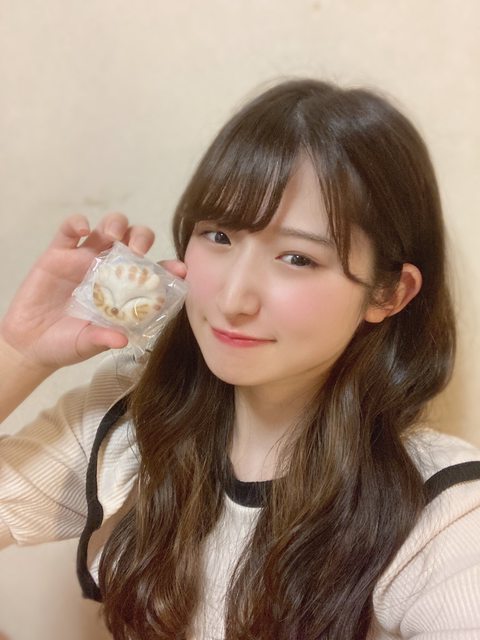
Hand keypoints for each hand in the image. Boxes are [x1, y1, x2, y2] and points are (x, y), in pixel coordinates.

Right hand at [0, 213, 185, 370]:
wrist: (30, 343)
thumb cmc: (66, 344)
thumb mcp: (88, 344)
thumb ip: (104, 338)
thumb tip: (121, 340)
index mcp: (124, 290)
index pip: (152, 273)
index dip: (168, 268)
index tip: (180, 270)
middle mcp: (108, 270)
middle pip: (134, 240)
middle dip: (141, 238)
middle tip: (138, 252)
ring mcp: (84, 258)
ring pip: (107, 228)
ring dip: (116, 224)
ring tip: (115, 236)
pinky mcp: (58, 254)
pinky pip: (69, 230)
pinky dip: (77, 223)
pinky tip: (82, 230)